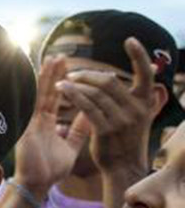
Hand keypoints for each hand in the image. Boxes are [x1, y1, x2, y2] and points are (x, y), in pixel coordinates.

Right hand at [11, 55, 87, 196]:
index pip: (55, 100)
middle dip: (55, 74)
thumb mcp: (70, 148)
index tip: (68, 69)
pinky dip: (39, 90)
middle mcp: (38, 120)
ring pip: (41, 94)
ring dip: (48, 76)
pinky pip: (35, 104)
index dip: (62, 85)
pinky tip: (42, 77)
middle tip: (61, 56)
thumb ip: (77, 131)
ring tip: (55, 58)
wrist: (37, 184)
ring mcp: (31, 121)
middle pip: (48, 92)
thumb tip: (89, 116)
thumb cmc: (51, 171)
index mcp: (47, 125)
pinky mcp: (28, 126)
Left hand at [63, 37, 163, 178]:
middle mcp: (136, 109)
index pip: (146, 73)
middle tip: (71, 74)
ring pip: (95, 92)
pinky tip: (61, 88)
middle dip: (88, 74)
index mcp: (145, 102)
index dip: (139, 55)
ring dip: (76, 84)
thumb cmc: (126, 139)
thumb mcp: (137, 117)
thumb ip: (131, 97)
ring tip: (61, 82)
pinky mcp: (106, 129)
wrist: (123, 167)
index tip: (130, 40)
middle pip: (109, 81)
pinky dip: (73, 94)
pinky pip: (87, 106)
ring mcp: (122, 119)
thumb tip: (122, 75)